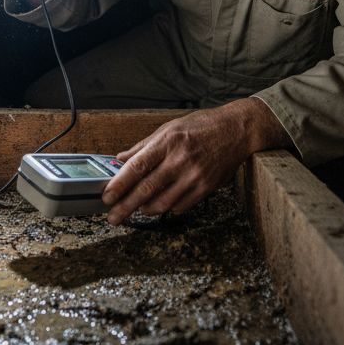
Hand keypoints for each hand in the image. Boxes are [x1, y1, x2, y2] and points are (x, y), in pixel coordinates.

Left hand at [101, 98, 290, 224]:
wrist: (237, 131)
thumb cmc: (202, 127)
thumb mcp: (170, 128)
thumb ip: (144, 146)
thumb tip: (120, 159)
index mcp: (168, 142)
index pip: (137, 167)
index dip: (119, 184)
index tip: (106, 196)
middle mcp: (180, 160)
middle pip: (146, 190)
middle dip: (125, 207)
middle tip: (113, 217)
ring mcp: (194, 176)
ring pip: (162, 203)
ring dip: (145, 209)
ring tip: (137, 209)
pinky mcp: (206, 188)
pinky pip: (180, 207)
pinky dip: (168, 207)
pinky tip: (163, 202)